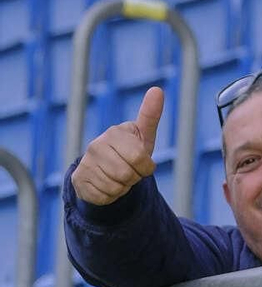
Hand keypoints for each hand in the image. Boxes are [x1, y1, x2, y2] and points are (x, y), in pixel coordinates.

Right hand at [71, 87, 162, 205]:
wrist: (106, 168)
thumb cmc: (130, 149)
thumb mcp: (143, 135)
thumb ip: (150, 114)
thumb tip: (157, 90)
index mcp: (114, 133)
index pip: (140, 159)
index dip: (146, 167)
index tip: (142, 162)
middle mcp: (95, 145)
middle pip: (127, 175)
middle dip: (134, 178)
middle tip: (130, 171)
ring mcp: (85, 163)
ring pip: (115, 187)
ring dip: (123, 187)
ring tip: (119, 177)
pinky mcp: (78, 180)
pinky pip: (103, 197)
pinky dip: (111, 196)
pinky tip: (107, 185)